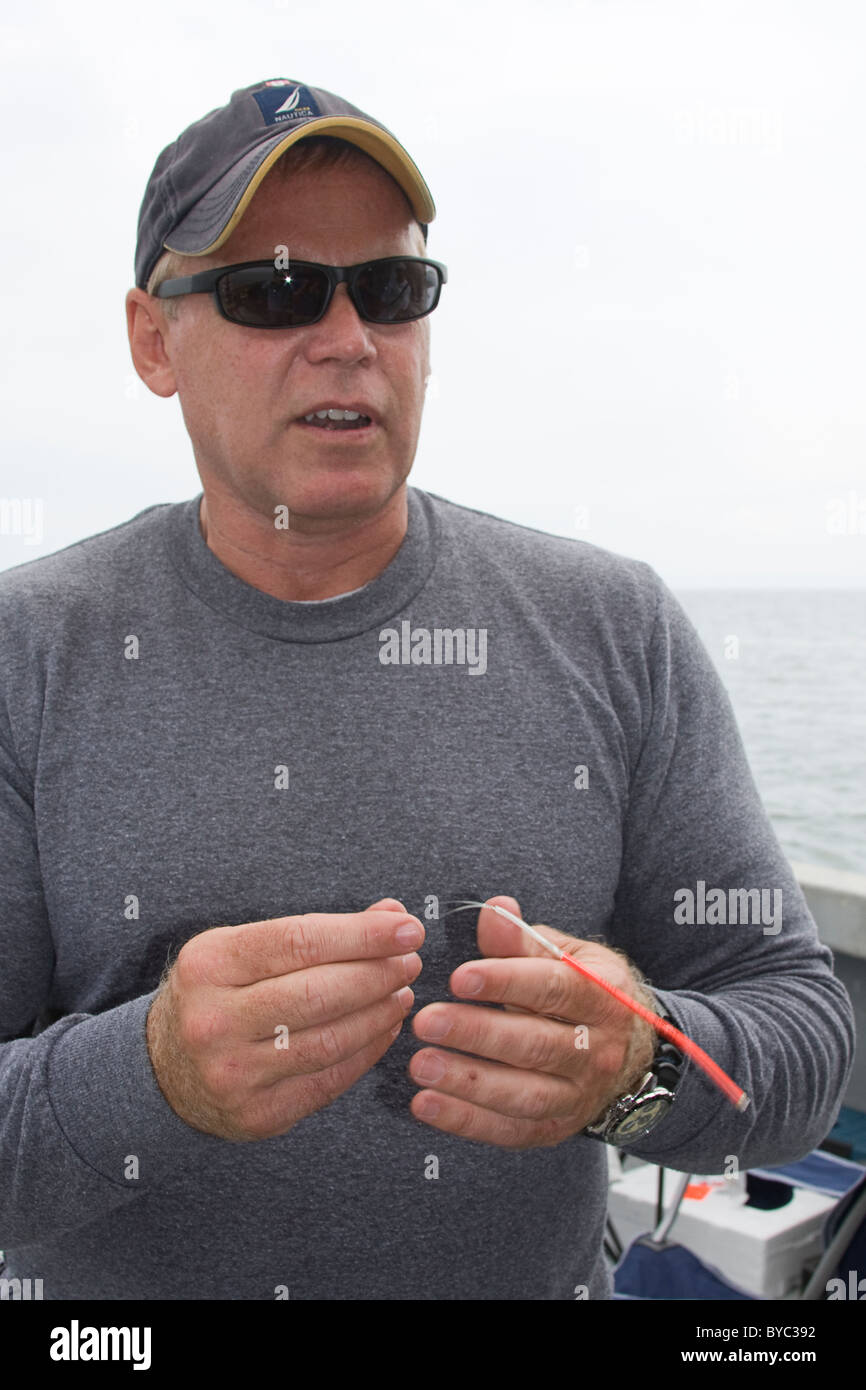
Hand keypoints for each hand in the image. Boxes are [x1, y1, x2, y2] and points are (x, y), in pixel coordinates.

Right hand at [146, 898, 423, 1140]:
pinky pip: (329, 1080)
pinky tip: (384, 1028)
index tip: (408, 927)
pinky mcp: (257, 1114)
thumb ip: (319, 931)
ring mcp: (233, 1073)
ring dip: (379, 1014)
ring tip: (401, 993)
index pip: (299, 940)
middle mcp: (214, 1020)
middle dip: (378, 974)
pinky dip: (366, 1051)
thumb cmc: (219, 994)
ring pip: (329, 1040)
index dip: (361, 933)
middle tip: (410, 962)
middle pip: (318, 992)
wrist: (162, 1070)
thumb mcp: (247, 949)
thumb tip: (393, 915)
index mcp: (209, 964)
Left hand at [408, 896, 655, 1147]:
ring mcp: (579, 1095)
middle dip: (477, 1034)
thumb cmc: (584, 992)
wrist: (629, 1053)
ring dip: (468, 1083)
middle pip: (536, 1045)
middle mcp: (597, 1050)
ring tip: (420, 1065)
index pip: (553, 988)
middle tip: (426, 1022)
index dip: (506, 982)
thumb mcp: (568, 956)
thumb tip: (494, 911)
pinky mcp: (556, 1129)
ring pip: (524, 1094)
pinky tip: (426, 1104)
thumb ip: (524, 940)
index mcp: (603, 997)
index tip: (460, 977)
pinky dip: (467, 1121)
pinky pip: (510, 1130)